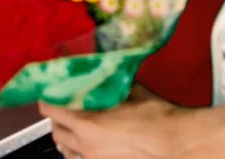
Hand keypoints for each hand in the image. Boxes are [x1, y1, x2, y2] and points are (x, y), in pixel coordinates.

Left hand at [39, 88, 206, 158]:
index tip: (48, 94)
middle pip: (55, 132)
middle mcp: (86, 146)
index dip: (47, 100)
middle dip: (56, 118)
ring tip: (74, 127)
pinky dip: (79, 152)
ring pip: (66, 150)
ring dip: (66, 137)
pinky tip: (88, 144)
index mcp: (86, 124)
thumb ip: (110, 84)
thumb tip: (104, 73)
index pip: (51, 111)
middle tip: (63, 107)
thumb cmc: (156, 119)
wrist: (177, 143)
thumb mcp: (129, 91)